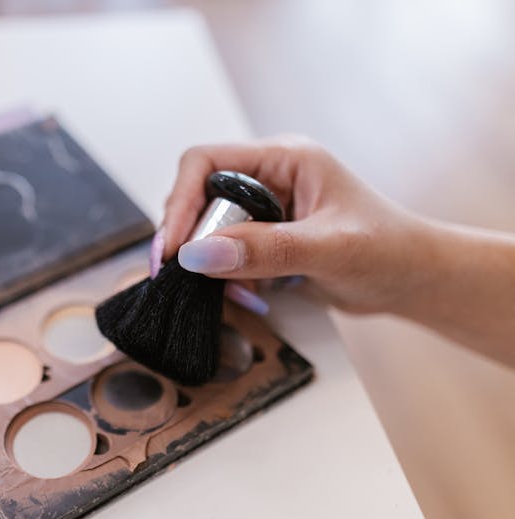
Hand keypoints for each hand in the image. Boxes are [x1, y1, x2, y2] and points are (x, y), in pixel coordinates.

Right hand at [155, 135, 435, 314]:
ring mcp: (264, 208)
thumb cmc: (388, 251)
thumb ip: (265, 250)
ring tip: (230, 291)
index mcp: (284, 158)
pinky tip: (246, 294)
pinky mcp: (263, 238)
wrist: (412, 280)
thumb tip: (198, 255)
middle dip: (190, 239)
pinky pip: (221, 252)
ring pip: (205, 228)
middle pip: (198, 196)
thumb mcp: (328, 249)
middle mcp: (268, 177)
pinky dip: (223, 277)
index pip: (206, 162)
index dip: (180, 202)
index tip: (172, 248)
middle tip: (187, 278)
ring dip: (207, 263)